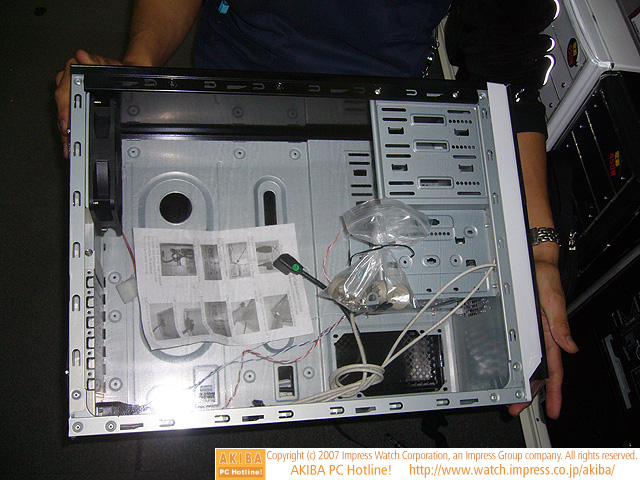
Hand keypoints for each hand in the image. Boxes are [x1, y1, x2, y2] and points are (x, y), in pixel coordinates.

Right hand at [55, 50, 123, 157]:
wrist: (130, 72)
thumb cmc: (119, 69)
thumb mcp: (110, 65)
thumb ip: (96, 61)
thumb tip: (83, 56)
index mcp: (76, 70)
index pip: (64, 87)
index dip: (65, 104)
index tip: (67, 117)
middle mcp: (72, 81)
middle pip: (62, 103)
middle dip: (64, 120)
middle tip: (67, 135)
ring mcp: (74, 93)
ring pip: (64, 111)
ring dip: (65, 129)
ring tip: (68, 143)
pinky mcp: (79, 104)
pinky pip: (71, 117)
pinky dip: (70, 130)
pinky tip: (71, 141)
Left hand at [508, 259, 578, 418]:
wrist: (532, 260)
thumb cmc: (544, 275)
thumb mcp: (552, 298)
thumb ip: (559, 322)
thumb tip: (569, 346)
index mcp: (550, 333)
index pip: (554, 368)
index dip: (554, 390)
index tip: (554, 409)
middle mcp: (540, 335)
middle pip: (538, 372)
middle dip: (532, 394)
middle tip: (518, 409)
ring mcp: (529, 332)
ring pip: (526, 364)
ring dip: (522, 383)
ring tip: (511, 399)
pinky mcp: (519, 324)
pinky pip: (518, 348)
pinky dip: (515, 364)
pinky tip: (509, 373)